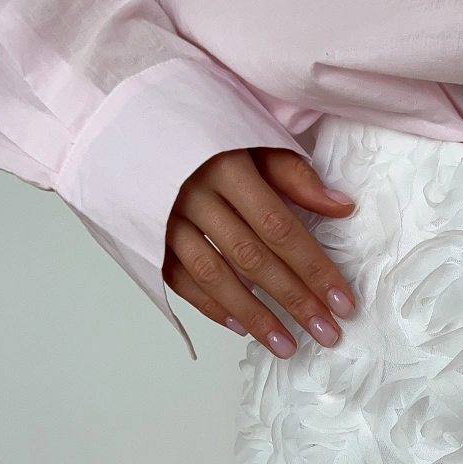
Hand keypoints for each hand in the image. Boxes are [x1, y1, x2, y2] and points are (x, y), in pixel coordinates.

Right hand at [163, 146, 356, 357]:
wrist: (120, 117)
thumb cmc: (198, 126)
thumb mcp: (248, 134)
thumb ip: (292, 173)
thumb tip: (341, 207)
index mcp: (226, 165)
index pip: (280, 228)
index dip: (314, 268)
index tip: (342, 301)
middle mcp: (194, 195)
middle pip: (252, 258)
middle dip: (294, 300)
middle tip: (326, 333)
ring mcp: (164, 219)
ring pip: (215, 277)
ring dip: (254, 316)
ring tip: (287, 345)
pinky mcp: (145, 237)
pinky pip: (179, 280)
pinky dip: (210, 306)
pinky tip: (240, 328)